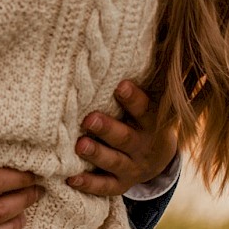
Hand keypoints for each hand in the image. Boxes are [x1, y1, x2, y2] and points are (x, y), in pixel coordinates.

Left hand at [67, 80, 178, 196]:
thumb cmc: (143, 118)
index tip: (120, 85)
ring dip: (97, 154)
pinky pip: (105, 186)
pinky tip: (71, 179)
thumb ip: (140, 82)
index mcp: (152, 122)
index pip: (145, 110)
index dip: (134, 99)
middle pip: (126, 138)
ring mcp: (132, 167)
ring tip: (80, 145)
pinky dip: (89, 184)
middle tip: (89, 118)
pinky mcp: (120, 184)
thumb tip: (126, 42)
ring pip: (114, 162)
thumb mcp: (151, 103)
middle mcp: (143, 146)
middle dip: (108, 129)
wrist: (157, 159)